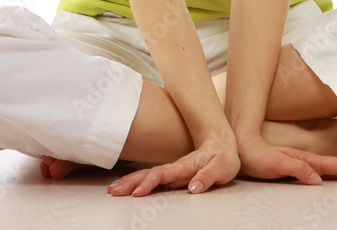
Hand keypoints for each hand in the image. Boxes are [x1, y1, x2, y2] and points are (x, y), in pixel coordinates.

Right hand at [107, 135, 240, 196]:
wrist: (222, 143)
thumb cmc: (223, 157)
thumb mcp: (222, 167)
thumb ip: (207, 176)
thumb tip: (193, 188)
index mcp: (185, 165)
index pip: (163, 174)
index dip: (149, 183)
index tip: (137, 193)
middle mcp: (175, 167)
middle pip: (148, 173)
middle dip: (130, 182)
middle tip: (113, 191)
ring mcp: (172, 170)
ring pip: (147, 174)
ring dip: (130, 181)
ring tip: (113, 189)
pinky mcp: (172, 174)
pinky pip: (151, 178)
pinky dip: (137, 181)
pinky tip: (128, 186)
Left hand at [237, 134, 336, 185]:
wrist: (244, 147)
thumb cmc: (259, 157)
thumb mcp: (277, 165)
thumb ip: (297, 170)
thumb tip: (318, 180)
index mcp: (309, 160)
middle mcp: (311, 161)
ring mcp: (306, 163)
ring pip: (336, 168)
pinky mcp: (300, 167)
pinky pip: (326, 171)